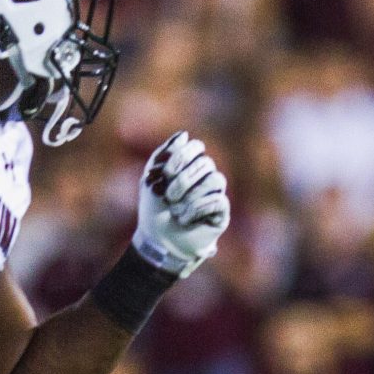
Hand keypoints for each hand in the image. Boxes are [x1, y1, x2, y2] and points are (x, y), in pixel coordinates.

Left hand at [132, 131, 230, 278]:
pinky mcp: (221, 213)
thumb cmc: (154, 209)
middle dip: (183, 179)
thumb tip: (184, 134)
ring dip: (190, 195)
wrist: (158, 239)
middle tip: (168, 196)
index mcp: (190, 166)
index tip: (166, 172)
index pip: (196, 147)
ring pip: (215, 179)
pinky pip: (218, 200)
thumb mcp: (152, 176)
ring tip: (175, 209)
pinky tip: (184, 218)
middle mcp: (206, 177)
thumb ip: (165, 153)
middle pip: (206, 163)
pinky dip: (197, 208)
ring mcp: (216, 194)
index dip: (182, 156)